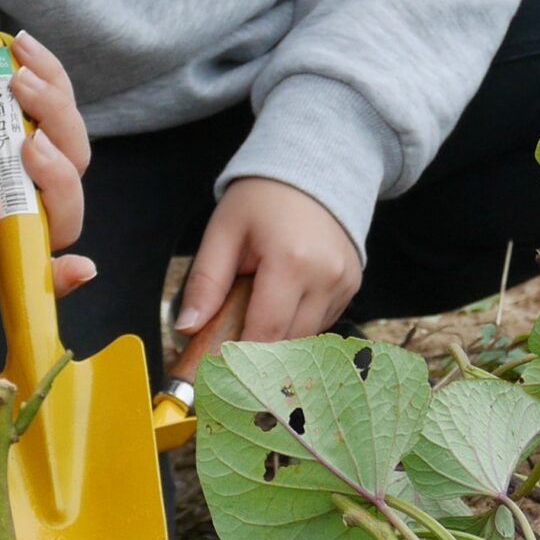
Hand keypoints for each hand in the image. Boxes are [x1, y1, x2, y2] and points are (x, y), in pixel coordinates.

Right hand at [0, 46, 91, 290]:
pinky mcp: (46, 128)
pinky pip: (68, 110)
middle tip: (31, 137)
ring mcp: (33, 167)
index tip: (80, 268)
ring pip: (74, 156)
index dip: (53, 275)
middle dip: (57, 176)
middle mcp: (10, 202)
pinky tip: (21, 54)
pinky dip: (52, 77)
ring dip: (53, 111)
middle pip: (61, 214)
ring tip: (14, 77)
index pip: (19, 263)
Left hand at [180, 178, 361, 342]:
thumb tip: (188, 328)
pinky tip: (280, 304)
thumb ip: (205, 283)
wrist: (312, 170)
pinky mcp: (352, 286)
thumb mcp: (223, 233)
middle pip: (288, 342)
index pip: (266, 332)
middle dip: (257, 354)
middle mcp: (325, 277)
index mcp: (291, 263)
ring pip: (306, 337)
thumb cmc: (261, 200)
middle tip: (228, 348)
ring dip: (278, 339)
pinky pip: (321, 323)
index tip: (216, 369)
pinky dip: (297, 324)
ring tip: (254, 317)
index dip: (241, 359)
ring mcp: (344, 283)